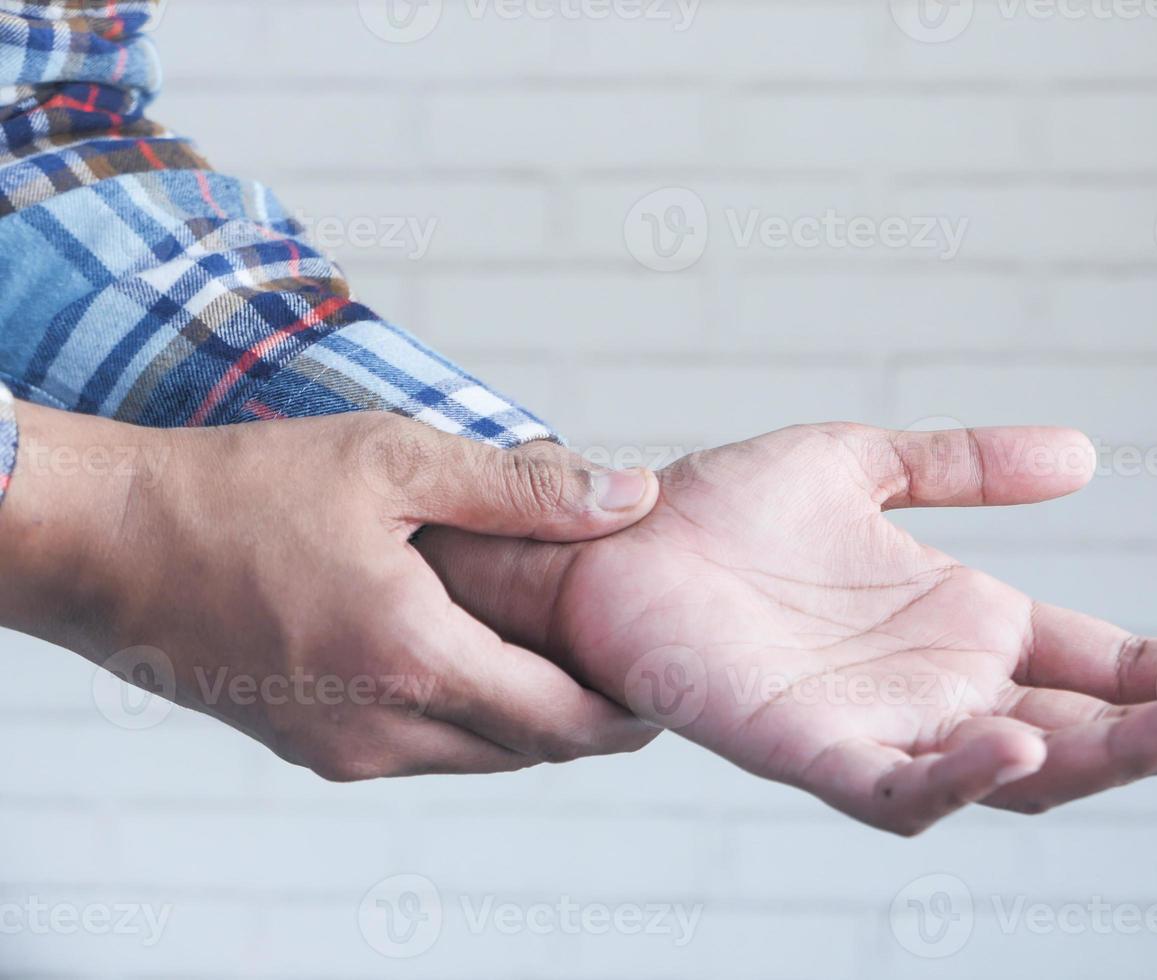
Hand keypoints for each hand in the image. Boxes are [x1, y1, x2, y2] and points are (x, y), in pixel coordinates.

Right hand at [0, 402, 661, 777]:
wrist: (105, 543)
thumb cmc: (242, 490)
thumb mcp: (393, 461)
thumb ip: (524, 487)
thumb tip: (633, 496)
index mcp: (411, 659)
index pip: (563, 721)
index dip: (628, 710)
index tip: (669, 679)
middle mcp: (381, 729)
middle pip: (529, 748)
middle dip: (589, 716)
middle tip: (633, 664)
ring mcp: (342, 749)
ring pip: (478, 756)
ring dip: (530, 716)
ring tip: (566, 652)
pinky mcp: (312, 747)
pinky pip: (423, 750)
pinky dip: (470, 714)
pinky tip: (478, 655)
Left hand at [419, 423, 1156, 833]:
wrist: (612, 541)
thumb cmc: (726, 509)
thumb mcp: (866, 462)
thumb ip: (967, 463)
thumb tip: (1087, 456)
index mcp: (966, 625)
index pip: (1108, 661)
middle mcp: (940, 689)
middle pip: (1091, 729)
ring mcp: (883, 728)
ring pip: (1022, 770)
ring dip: (1113, 756)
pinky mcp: (810, 750)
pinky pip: (899, 786)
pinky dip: (960, 775)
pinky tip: (1018, 739)